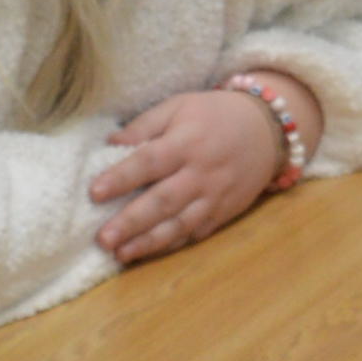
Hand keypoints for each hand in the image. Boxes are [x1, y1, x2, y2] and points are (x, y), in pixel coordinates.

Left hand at [91, 88, 284, 262]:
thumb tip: (110, 144)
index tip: (94, 193)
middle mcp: (201, 173)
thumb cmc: (214, 114)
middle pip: (163, 201)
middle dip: (132, 222)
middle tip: (103, 239)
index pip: (150, 162)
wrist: (267, 129)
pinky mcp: (224, 213)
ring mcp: (215, 197)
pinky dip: (173, 245)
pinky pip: (197, 233)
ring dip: (149, 242)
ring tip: (121, 254)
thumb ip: (144, 125)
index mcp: (187, 142)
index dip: (122, 178)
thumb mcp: (179, 106)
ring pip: (180, 224)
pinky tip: (149, 253)